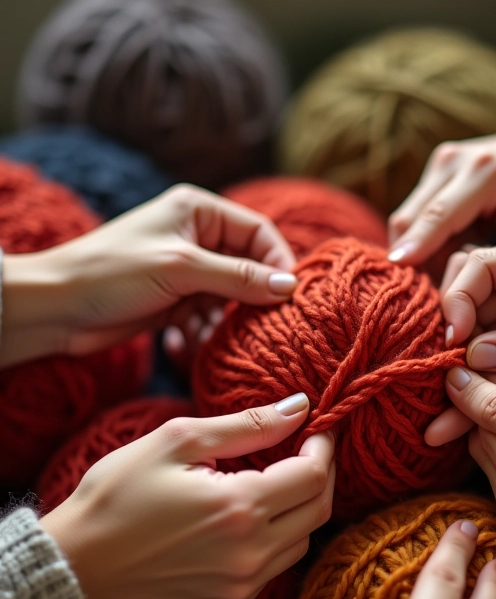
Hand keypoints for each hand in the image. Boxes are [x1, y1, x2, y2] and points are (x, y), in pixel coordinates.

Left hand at [0, 184, 296, 367]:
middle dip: (255, 295)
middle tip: (265, 322)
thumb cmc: (112, 273)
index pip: (258, 232)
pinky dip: (207, 329)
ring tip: (220, 335)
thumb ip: (239, 277)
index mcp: (198, 211)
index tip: (290, 295)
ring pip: (231, 294)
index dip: (278, 261)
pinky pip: (210, 313)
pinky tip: (192, 341)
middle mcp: (197, 236)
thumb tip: (289, 286)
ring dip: (229, 317)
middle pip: (249, 265)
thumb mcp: (182, 269)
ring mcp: (187, 270)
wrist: (57, 308)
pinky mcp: (177, 298)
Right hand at [40, 393, 334, 598]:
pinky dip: (279, 536)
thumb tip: (299, 407)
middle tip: (308, 447)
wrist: (76, 566)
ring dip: (302, 506)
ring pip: (303, 539)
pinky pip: (277, 565)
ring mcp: (242, 586)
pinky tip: (253, 516)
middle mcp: (250, 553)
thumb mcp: (178, 441)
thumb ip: (248, 425)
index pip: (313, 475)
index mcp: (239, 509)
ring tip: (279, 478)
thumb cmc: (118, 494)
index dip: (323, 445)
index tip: (318, 426)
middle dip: (322, 472)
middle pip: (319, 509)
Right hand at [387, 97, 495, 270]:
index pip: (437, 216)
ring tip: (445, 280)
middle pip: (410, 218)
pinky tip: (450, 258)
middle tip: (430, 298)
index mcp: (485, 173)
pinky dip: (428, 241)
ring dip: (420, 252)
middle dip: (414, 259)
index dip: (415, 246)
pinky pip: (419, 215)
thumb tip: (466, 287)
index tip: (395, 271)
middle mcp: (454, 162)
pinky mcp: (436, 171)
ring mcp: (441, 163)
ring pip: (409, 218)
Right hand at [440, 231, 495, 397]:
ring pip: (488, 303)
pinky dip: (493, 345)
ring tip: (465, 384)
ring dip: (474, 340)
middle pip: (479, 281)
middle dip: (462, 324)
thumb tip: (470, 356)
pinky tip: (485, 375)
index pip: (483, 264)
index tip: (451, 344)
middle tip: (452, 369)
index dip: (458, 302)